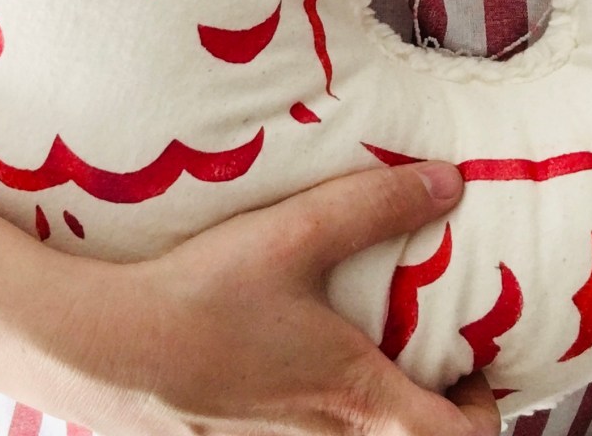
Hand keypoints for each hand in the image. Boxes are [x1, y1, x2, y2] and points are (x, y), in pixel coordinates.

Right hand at [37, 162, 500, 435]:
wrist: (107, 349)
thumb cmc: (206, 297)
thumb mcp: (295, 235)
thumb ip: (375, 205)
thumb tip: (449, 181)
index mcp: (355, 401)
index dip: (484, 410)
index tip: (472, 363)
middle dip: (428, 398)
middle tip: (421, 342)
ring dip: (369, 396)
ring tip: (356, 334)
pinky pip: (301, 430)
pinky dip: (316, 400)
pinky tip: (284, 344)